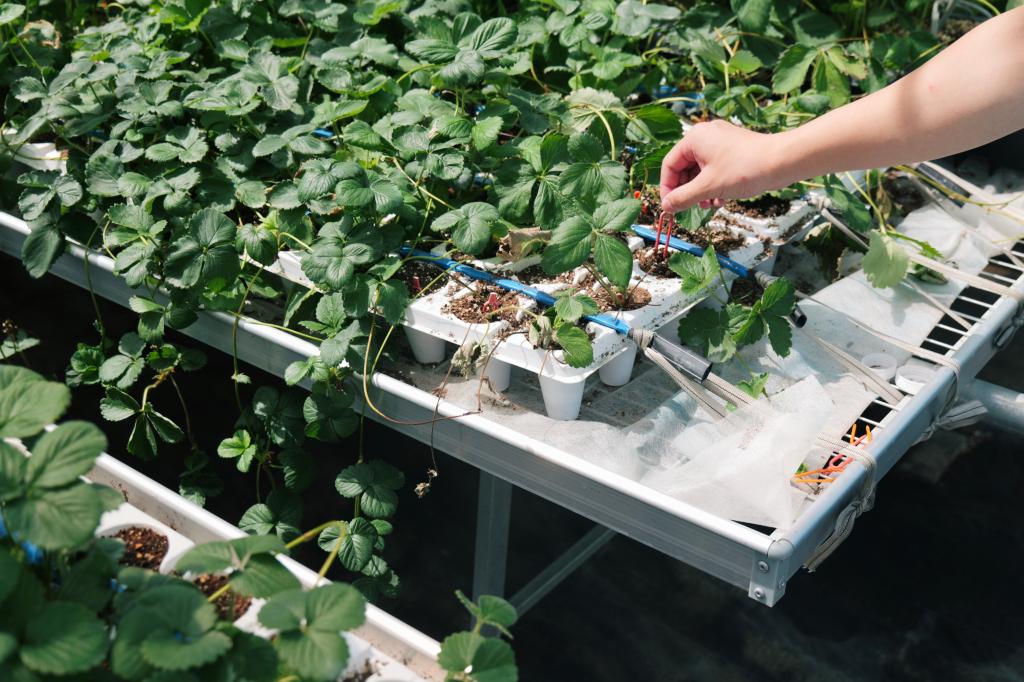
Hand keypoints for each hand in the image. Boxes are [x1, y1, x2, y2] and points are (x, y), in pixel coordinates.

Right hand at [659, 120, 788, 213]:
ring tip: (710, 205)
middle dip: (688, 191)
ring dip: (701, 191)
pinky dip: (714, 185)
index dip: (668, 188)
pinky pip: (714, 169)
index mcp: (694, 139)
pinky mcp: (733, 150)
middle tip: (691, 208)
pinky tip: (722, 199)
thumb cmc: (744, 168)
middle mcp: (705, 136)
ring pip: (700, 170)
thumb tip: (666, 206)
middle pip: (684, 168)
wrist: (782, 161)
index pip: (670, 165)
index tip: (671, 206)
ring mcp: (720, 142)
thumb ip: (683, 197)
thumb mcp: (708, 187)